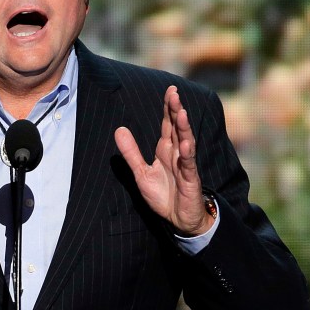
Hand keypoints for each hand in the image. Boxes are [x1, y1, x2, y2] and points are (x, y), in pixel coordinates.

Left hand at [114, 86, 212, 235]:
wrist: (178, 218)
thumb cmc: (163, 194)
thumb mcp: (141, 172)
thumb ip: (131, 152)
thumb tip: (119, 129)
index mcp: (166, 150)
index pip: (167, 125)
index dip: (168, 108)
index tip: (170, 91)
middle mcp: (177, 154)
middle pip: (177, 128)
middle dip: (176, 111)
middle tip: (174, 93)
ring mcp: (185, 165)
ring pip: (186, 142)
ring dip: (184, 128)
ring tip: (181, 113)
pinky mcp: (190, 180)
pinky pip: (188, 165)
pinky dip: (187, 155)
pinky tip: (185, 144)